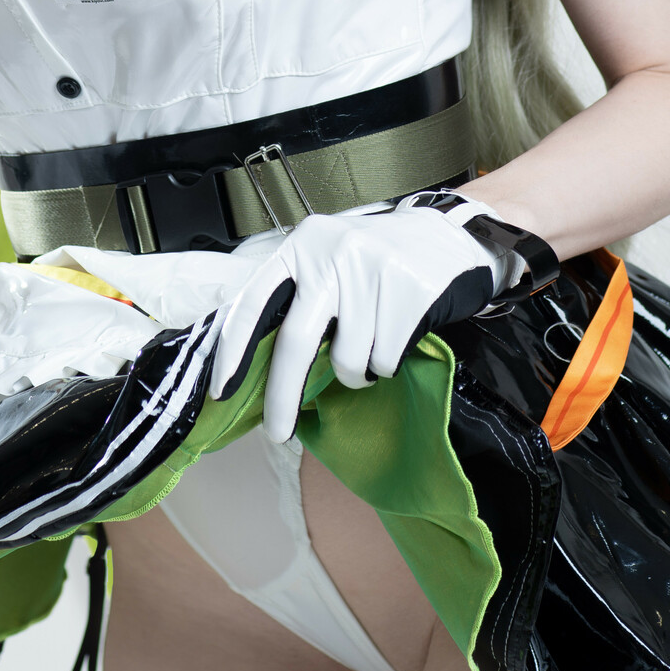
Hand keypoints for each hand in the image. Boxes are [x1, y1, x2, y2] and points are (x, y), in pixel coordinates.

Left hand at [209, 197, 511, 442]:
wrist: (448, 238)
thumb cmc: (376, 261)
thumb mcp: (328, 259)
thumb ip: (296, 294)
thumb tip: (255, 361)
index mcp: (303, 246)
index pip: (256, 301)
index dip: (234, 349)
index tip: (221, 390)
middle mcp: (332, 254)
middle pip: (297, 341)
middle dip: (282, 395)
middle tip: (278, 433)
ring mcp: (372, 272)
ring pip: (349, 361)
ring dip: (357, 373)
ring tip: (370, 345)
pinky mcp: (410, 292)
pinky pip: (385, 361)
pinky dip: (387, 363)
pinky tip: (396, 335)